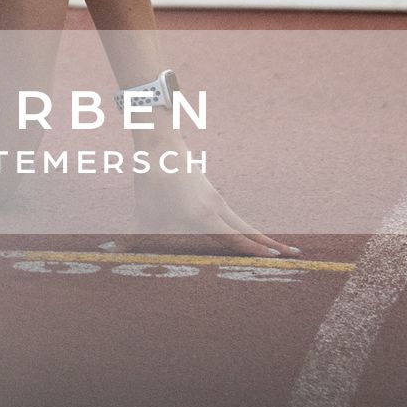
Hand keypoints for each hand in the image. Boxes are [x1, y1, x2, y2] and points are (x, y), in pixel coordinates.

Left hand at [129, 131, 298, 257]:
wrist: (160, 143)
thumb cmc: (151, 179)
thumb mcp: (143, 213)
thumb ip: (133, 239)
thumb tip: (110, 253)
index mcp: (204, 216)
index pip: (236, 241)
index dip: (256, 253)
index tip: (278, 262)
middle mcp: (217, 209)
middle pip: (249, 234)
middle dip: (271, 247)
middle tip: (296, 257)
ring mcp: (218, 201)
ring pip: (245, 226)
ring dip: (263, 239)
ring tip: (284, 251)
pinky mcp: (213, 196)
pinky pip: (235, 218)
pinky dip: (247, 230)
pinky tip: (251, 236)